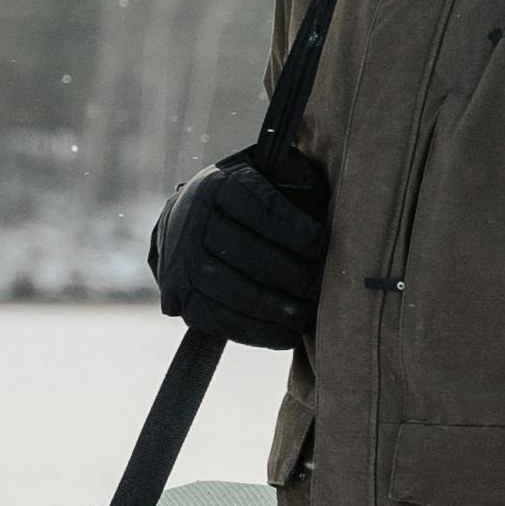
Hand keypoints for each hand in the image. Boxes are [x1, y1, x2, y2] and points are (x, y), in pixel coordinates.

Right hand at [147, 139, 333, 348]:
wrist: (184, 222)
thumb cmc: (244, 198)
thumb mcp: (264, 171)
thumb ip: (294, 179)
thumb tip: (324, 206)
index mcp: (217, 187)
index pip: (263, 211)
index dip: (299, 233)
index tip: (324, 246)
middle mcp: (193, 224)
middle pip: (254, 258)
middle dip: (298, 277)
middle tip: (324, 287)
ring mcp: (183, 265)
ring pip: (240, 295)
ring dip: (283, 311)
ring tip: (312, 315)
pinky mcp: (181, 299)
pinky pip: (225, 323)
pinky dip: (261, 333)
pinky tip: (289, 334)